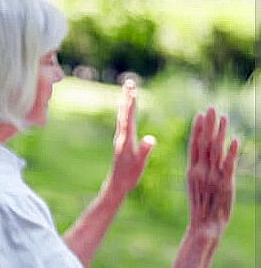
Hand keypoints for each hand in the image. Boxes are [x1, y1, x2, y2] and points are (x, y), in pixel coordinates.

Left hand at [106, 79, 155, 198]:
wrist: (117, 185)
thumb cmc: (129, 176)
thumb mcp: (140, 164)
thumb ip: (145, 151)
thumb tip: (151, 138)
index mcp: (126, 140)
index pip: (129, 118)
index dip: (131, 104)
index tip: (133, 91)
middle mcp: (121, 136)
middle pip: (124, 113)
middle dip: (127, 97)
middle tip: (129, 82)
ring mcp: (120, 138)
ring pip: (123, 116)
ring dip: (126, 102)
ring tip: (129, 90)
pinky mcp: (122, 141)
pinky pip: (124, 122)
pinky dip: (126, 112)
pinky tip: (127, 109)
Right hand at [186, 106, 237, 241]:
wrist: (203, 228)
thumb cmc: (201, 209)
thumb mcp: (196, 187)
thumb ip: (200, 171)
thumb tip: (201, 161)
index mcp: (192, 171)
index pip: (194, 145)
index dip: (198, 129)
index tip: (200, 114)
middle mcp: (200, 172)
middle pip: (204, 144)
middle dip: (208, 125)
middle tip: (211, 108)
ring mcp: (212, 178)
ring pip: (216, 151)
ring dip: (220, 133)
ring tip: (223, 117)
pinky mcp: (225, 185)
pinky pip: (228, 166)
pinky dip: (231, 154)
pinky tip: (234, 141)